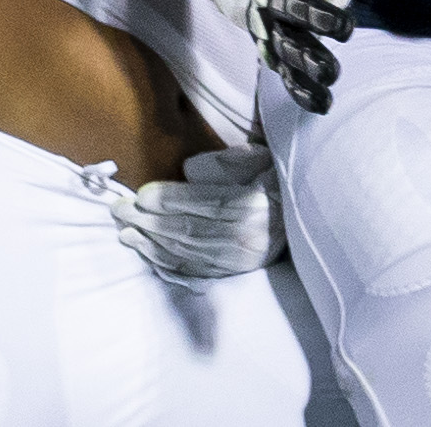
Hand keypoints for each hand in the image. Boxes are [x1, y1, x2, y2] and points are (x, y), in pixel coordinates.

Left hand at [111, 144, 285, 278]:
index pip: (207, 203)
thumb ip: (228, 162)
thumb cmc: (278, 178)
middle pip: (192, 230)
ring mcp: (243, 259)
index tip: (141, 195)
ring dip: (153, 244)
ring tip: (126, 234)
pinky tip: (149, 254)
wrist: (310, 213)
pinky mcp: (237, 272)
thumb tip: (190, 171)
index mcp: (258, 204)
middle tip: (120, 212)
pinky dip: (170, 263)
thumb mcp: (261, 159)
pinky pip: (198, 271)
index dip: (171, 200)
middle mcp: (250, 237)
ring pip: (191, 253)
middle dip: (150, 222)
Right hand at [199, 0, 396, 114]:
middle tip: (346, 28)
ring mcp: (278, 27)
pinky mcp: (278, 52)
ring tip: (332, 72)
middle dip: (318, 18)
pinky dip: (303, 90)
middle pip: (296, 7)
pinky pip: (288, 74)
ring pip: (290, 46)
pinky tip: (325, 103)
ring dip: (309, 60)